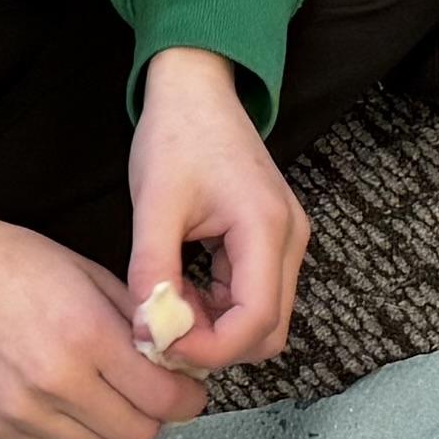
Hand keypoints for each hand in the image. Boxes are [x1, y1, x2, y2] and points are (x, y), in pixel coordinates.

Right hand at [0, 192, 205, 438]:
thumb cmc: (10, 261)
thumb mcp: (88, 274)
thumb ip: (135, 321)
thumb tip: (176, 358)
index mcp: (87, 336)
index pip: (163, 400)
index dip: (186, 399)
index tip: (187, 389)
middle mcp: (57, 383)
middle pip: (137, 435)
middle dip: (153, 415)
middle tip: (147, 391)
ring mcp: (23, 412)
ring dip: (111, 426)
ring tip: (100, 391)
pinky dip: (69, 431)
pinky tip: (59, 395)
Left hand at [126, 47, 309, 370]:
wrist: (197, 89)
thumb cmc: (177, 135)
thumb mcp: (154, 205)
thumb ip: (152, 272)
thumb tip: (149, 333)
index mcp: (265, 228)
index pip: (255, 321)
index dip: (210, 349)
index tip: (161, 343)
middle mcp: (289, 240)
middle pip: (268, 331)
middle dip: (215, 347)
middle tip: (162, 335)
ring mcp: (286, 241)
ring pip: (263, 320)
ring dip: (216, 331)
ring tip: (166, 311)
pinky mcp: (272, 241)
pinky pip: (254, 297)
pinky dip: (219, 310)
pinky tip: (182, 293)